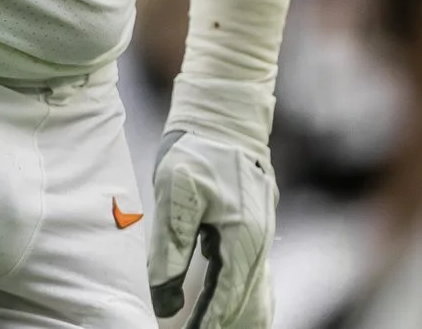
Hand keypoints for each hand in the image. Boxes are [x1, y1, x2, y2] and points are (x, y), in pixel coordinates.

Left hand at [151, 128, 275, 325]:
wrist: (225, 113)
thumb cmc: (196, 148)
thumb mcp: (175, 195)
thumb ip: (171, 249)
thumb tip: (164, 298)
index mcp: (242, 238)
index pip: (226, 299)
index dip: (207, 323)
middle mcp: (257, 243)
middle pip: (246, 304)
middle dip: (225, 324)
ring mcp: (258, 236)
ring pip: (253, 293)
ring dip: (235, 316)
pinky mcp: (250, 228)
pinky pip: (251, 276)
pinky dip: (241, 299)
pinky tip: (232, 311)